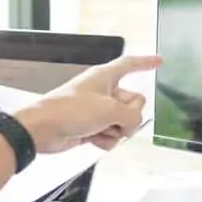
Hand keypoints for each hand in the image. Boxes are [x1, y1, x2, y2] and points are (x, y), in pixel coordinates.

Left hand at [15, 55, 160, 153]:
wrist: (42, 129)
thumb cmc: (69, 110)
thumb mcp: (109, 110)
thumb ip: (132, 116)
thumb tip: (133, 124)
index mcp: (105, 76)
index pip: (130, 64)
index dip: (146, 63)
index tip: (159, 61)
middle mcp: (102, 91)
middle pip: (133, 102)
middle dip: (129, 116)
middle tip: (115, 119)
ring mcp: (96, 110)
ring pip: (123, 122)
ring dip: (115, 130)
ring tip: (99, 129)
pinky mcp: (90, 126)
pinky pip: (111, 134)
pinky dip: (105, 139)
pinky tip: (93, 138)